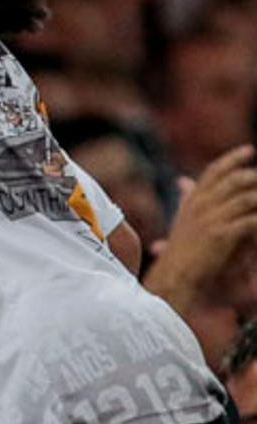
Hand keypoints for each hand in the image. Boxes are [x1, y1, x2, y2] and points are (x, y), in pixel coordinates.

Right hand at [146, 144, 256, 302]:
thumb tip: (183, 180)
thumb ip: (186, 197)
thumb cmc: (181, 249)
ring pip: (246, 197)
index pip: (214, 170)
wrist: (175, 273)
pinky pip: (251, 220)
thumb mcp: (181, 218)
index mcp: (193, 199)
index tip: (249, 150)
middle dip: (254, 177)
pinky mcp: (222, 234)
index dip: (232, 158)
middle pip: (234, 180)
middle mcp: (201, 205)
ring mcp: (211, 218)